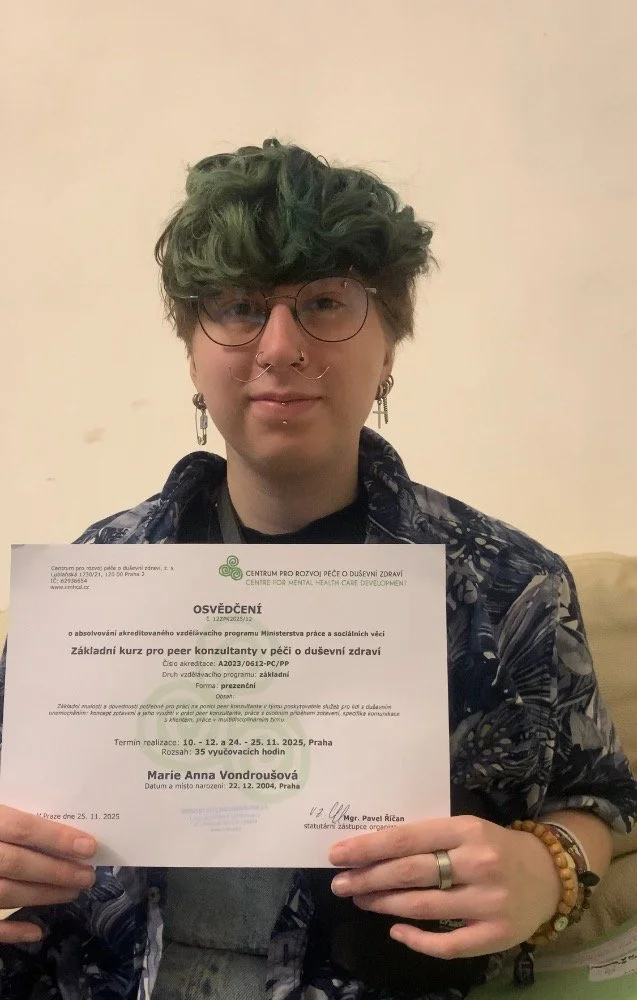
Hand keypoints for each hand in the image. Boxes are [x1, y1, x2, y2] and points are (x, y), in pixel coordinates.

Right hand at [0, 805, 95, 943]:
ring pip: (5, 893)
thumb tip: (56, 811)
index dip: (56, 838)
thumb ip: (12, 807)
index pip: (22, 828)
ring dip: (43, 896)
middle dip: (57, 871)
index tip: (89, 847)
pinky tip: (36, 931)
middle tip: (88, 876)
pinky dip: (10, 931)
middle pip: (18, 864)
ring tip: (73, 891)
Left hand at [328, 816, 561, 958]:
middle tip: (341, 883)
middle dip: (368, 878)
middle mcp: (478, 863)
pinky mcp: (496, 934)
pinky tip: (395, 930)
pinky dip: (416, 939)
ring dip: (384, 904)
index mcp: (466, 829)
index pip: (407, 838)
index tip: (338, 854)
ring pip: (422, 907)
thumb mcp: (466, 829)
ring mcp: (489, 902)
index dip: (369, 848)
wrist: (551, 874)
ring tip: (361, 900)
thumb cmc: (496, 847)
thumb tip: (373, 850)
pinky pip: (447, 944)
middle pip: (410, 872)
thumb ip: (428, 838)